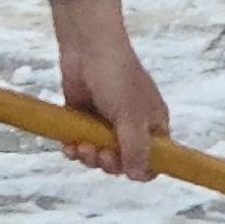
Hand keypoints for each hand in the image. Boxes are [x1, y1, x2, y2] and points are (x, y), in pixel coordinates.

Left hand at [48, 0, 170, 179]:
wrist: (86, 47)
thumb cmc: (117, 78)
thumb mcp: (131, 116)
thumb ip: (135, 148)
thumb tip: (138, 175)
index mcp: (153, 124)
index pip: (156, 159)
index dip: (142, 169)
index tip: (126, 169)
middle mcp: (132, 127)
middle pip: (124, 163)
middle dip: (109, 163)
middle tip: (99, 152)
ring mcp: (107, 124)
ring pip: (100, 157)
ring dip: (89, 157)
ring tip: (81, 145)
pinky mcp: (84, 120)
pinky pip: (81, 146)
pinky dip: (74, 149)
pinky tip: (68, 145)